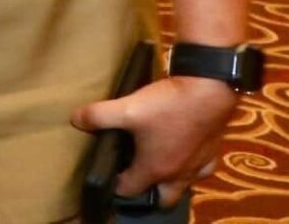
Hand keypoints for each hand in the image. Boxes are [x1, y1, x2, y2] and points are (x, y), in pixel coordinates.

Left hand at [71, 75, 239, 206]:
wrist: (209, 90)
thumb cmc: (167, 105)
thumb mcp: (126, 108)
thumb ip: (97, 116)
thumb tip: (76, 120)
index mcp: (155, 169)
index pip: (130, 190)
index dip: (115, 184)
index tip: (109, 173)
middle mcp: (179, 175)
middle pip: (161, 198)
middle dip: (147, 192)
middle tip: (134, 174)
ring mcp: (198, 166)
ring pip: (183, 185)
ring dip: (169, 181)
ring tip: (156, 163)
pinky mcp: (212, 153)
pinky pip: (200, 169)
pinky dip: (190, 166)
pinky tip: (183, 152)